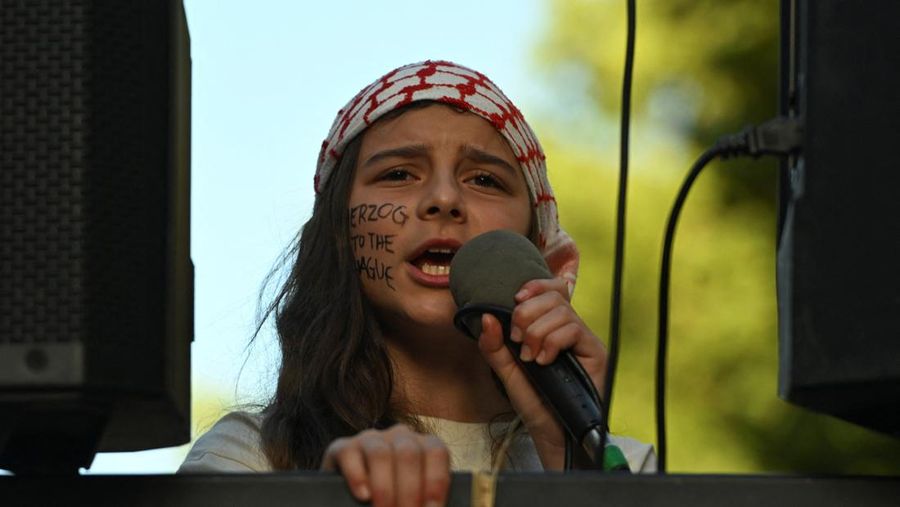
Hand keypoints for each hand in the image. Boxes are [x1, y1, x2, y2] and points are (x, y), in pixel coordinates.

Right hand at [320, 424, 450, 506]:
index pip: (435, 452)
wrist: (352, 499)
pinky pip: (350, 454)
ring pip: (381, 453)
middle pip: (408, 454)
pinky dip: (357, 477)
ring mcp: (369, 439)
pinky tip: (363, 497)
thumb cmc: (395, 501)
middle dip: (409, 491)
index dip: (435, 482)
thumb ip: (423, 498)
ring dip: (385, 488)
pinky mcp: (342, 447)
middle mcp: (398, 435)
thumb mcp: (412, 497)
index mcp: (422, 445)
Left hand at [476, 277, 606, 469]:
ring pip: (562, 311)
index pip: (550, 289)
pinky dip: (552, 342)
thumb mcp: (506, 371)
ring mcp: (584, 339)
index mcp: (550, 326)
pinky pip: (574, 329)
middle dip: (527, 313)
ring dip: (537, 332)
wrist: (553, 432)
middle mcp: (569, 329)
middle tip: (518, 341)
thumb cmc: (534, 402)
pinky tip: (544, 362)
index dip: (534, 287)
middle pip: (554, 296)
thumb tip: (486, 316)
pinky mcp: (595, 352)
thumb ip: (494, 346)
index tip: (515, 300)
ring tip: (531, 358)